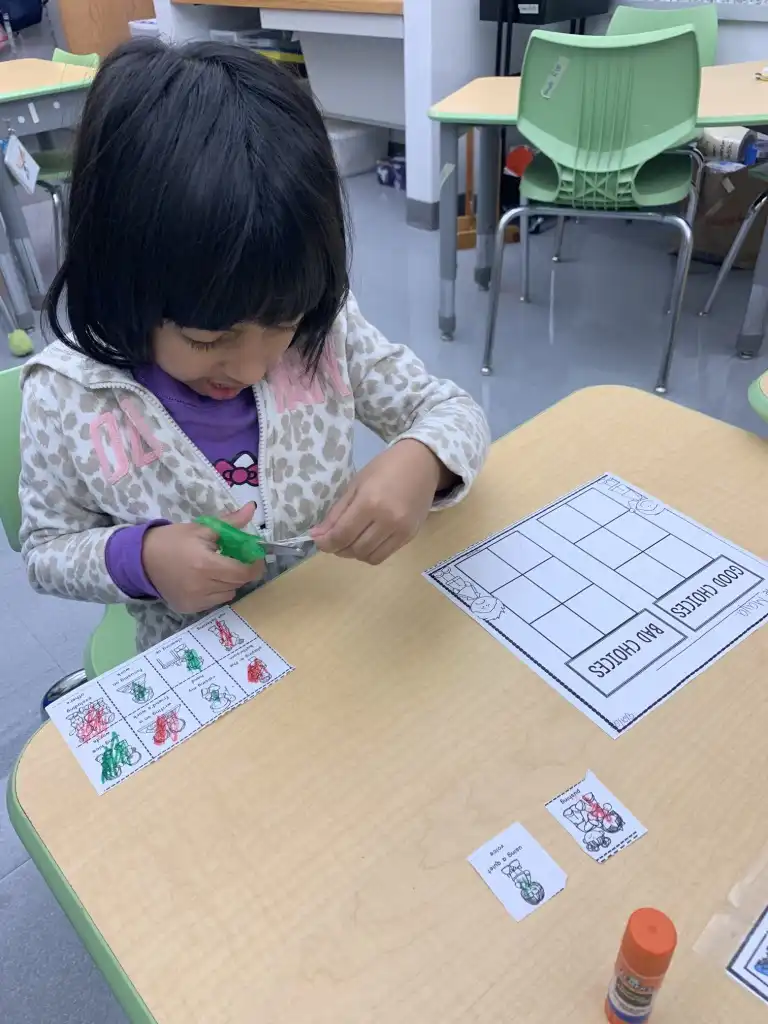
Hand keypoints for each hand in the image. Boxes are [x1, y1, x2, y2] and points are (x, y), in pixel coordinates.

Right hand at [142, 504, 264, 613]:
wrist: (141, 559)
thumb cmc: (172, 540)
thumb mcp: (201, 528)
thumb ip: (230, 522)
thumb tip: (252, 508)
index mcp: (206, 565)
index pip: (243, 572)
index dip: (254, 565)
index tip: (253, 555)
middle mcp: (202, 587)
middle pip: (238, 583)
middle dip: (242, 570)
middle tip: (234, 558)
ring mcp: (195, 601)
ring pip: (228, 593)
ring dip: (229, 582)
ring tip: (217, 568)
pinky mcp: (189, 608)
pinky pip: (214, 602)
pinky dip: (216, 591)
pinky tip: (205, 579)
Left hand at [310, 440, 448, 564]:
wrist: (422, 464)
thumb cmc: (385, 468)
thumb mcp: (356, 485)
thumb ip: (337, 513)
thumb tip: (317, 535)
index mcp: (370, 502)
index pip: (342, 535)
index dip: (325, 542)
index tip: (317, 539)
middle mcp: (387, 520)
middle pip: (354, 549)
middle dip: (337, 548)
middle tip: (333, 538)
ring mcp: (401, 530)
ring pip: (368, 557)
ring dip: (353, 553)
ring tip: (349, 540)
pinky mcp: (409, 536)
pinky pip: (383, 555)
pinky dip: (369, 553)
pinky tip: (366, 540)